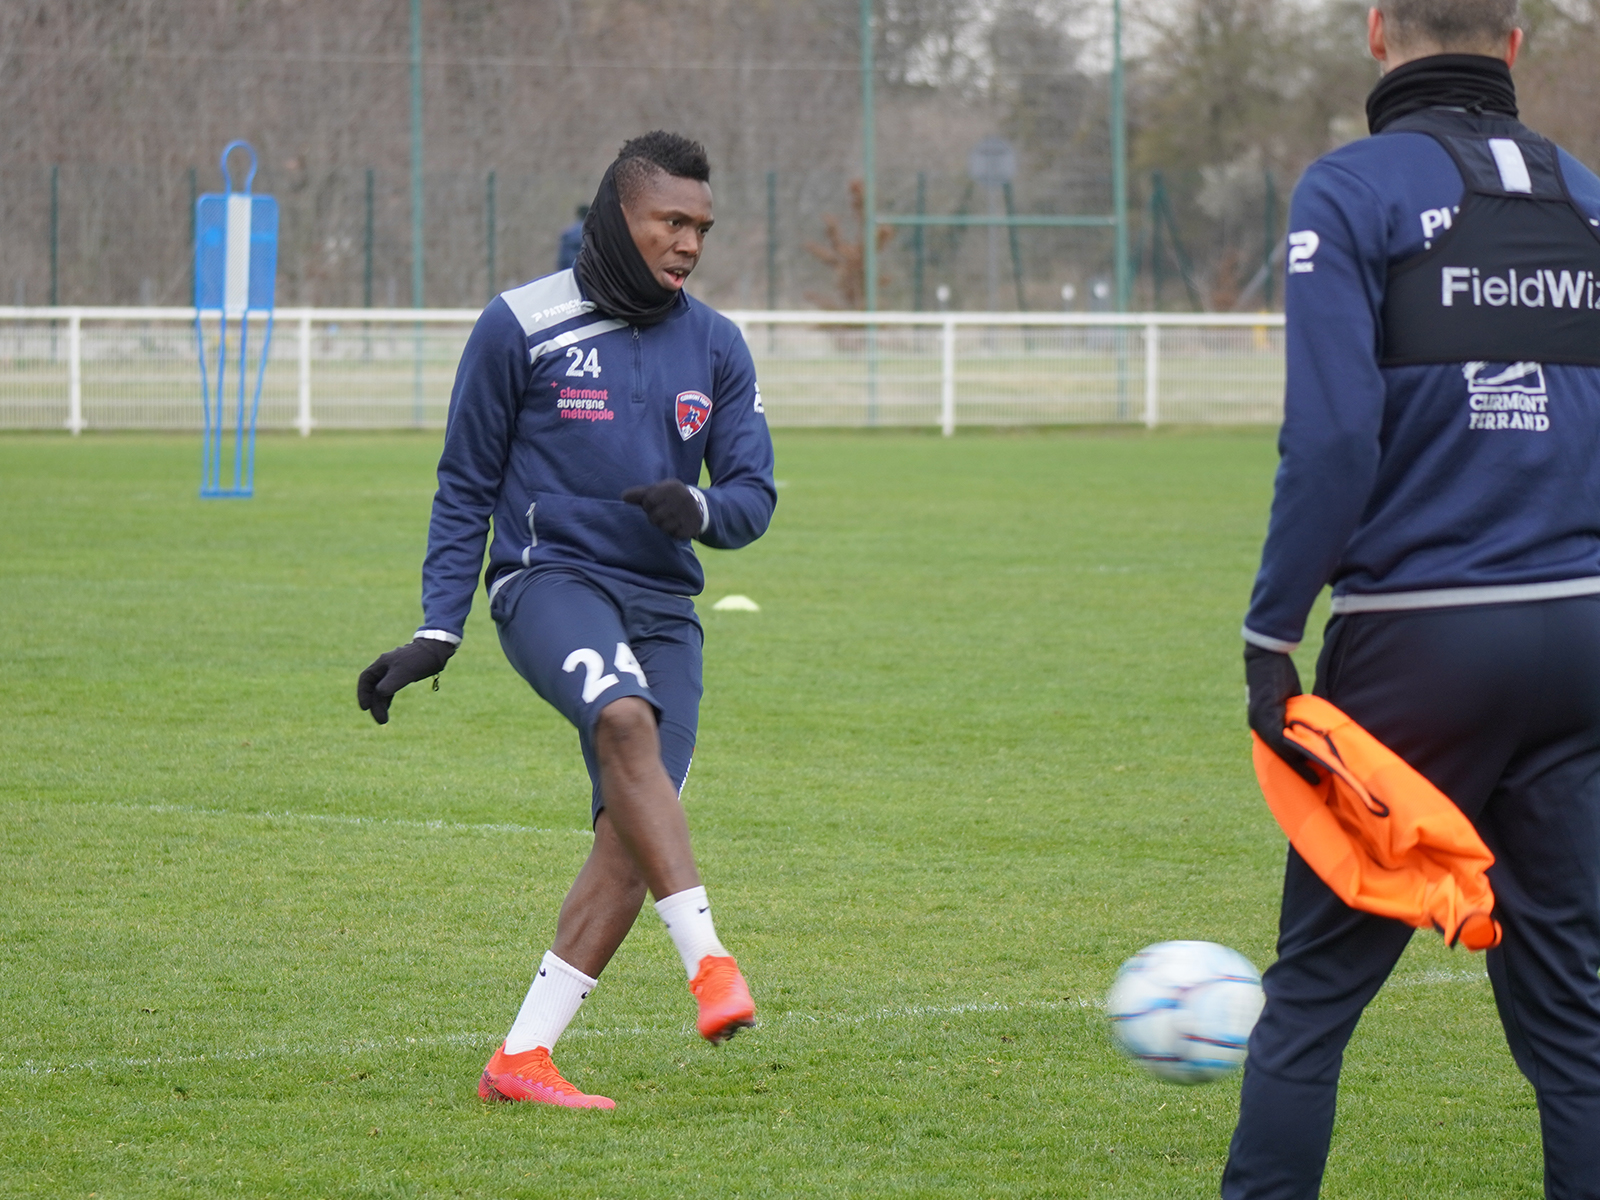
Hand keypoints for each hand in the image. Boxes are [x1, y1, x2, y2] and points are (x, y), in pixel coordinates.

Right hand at [357, 638, 455, 724]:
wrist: (436, 651)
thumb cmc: (419, 660)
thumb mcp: (403, 674)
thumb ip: (389, 684)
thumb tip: (379, 694)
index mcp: (382, 664)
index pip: (365, 679)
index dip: (362, 694)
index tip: (365, 708)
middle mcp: (385, 666)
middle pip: (374, 687)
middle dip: (375, 705)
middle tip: (381, 721)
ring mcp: (394, 670)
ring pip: (382, 689)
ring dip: (381, 704)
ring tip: (383, 720)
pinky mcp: (403, 674)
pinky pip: (390, 688)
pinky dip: (388, 698)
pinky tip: (387, 708)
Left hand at [621, 479, 704, 538]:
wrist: (698, 506)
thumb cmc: (669, 499)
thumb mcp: (657, 492)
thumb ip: (640, 494)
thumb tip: (623, 496)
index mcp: (672, 486)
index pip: (648, 501)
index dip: (647, 507)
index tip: (653, 505)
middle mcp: (682, 497)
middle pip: (655, 517)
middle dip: (655, 518)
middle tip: (662, 515)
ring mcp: (689, 512)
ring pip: (664, 527)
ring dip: (664, 527)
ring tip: (670, 520)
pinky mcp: (693, 526)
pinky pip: (675, 535)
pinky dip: (674, 534)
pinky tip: (678, 526)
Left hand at [1245, 643, 1320, 784]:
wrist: (1265, 655)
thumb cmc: (1278, 674)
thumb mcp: (1289, 699)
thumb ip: (1296, 715)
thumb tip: (1311, 726)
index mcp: (1262, 723)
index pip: (1278, 749)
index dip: (1293, 763)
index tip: (1308, 776)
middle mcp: (1257, 725)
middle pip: (1278, 755)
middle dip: (1296, 770)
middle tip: (1314, 783)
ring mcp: (1260, 721)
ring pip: (1280, 750)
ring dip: (1298, 765)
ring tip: (1315, 778)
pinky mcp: (1266, 714)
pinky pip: (1280, 737)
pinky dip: (1294, 749)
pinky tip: (1309, 759)